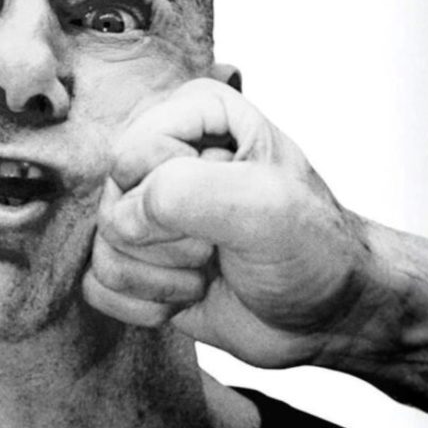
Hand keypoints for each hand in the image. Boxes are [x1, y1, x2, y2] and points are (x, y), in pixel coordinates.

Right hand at [82, 78, 375, 367]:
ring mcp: (146, 206)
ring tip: (211, 269)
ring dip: (163, 278)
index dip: (175, 195)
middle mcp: (164, 152)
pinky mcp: (136, 257)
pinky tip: (188, 295)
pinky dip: (147, 305)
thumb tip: (125, 212)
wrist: (327, 314)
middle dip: (169, 241)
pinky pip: (100, 284)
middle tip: (223, 243)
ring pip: (104, 247)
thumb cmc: (313, 250)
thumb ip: (190, 191)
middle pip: (112, 203)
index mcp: (196, 112)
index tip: (232, 205)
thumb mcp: (268, 206)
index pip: (132, 155)